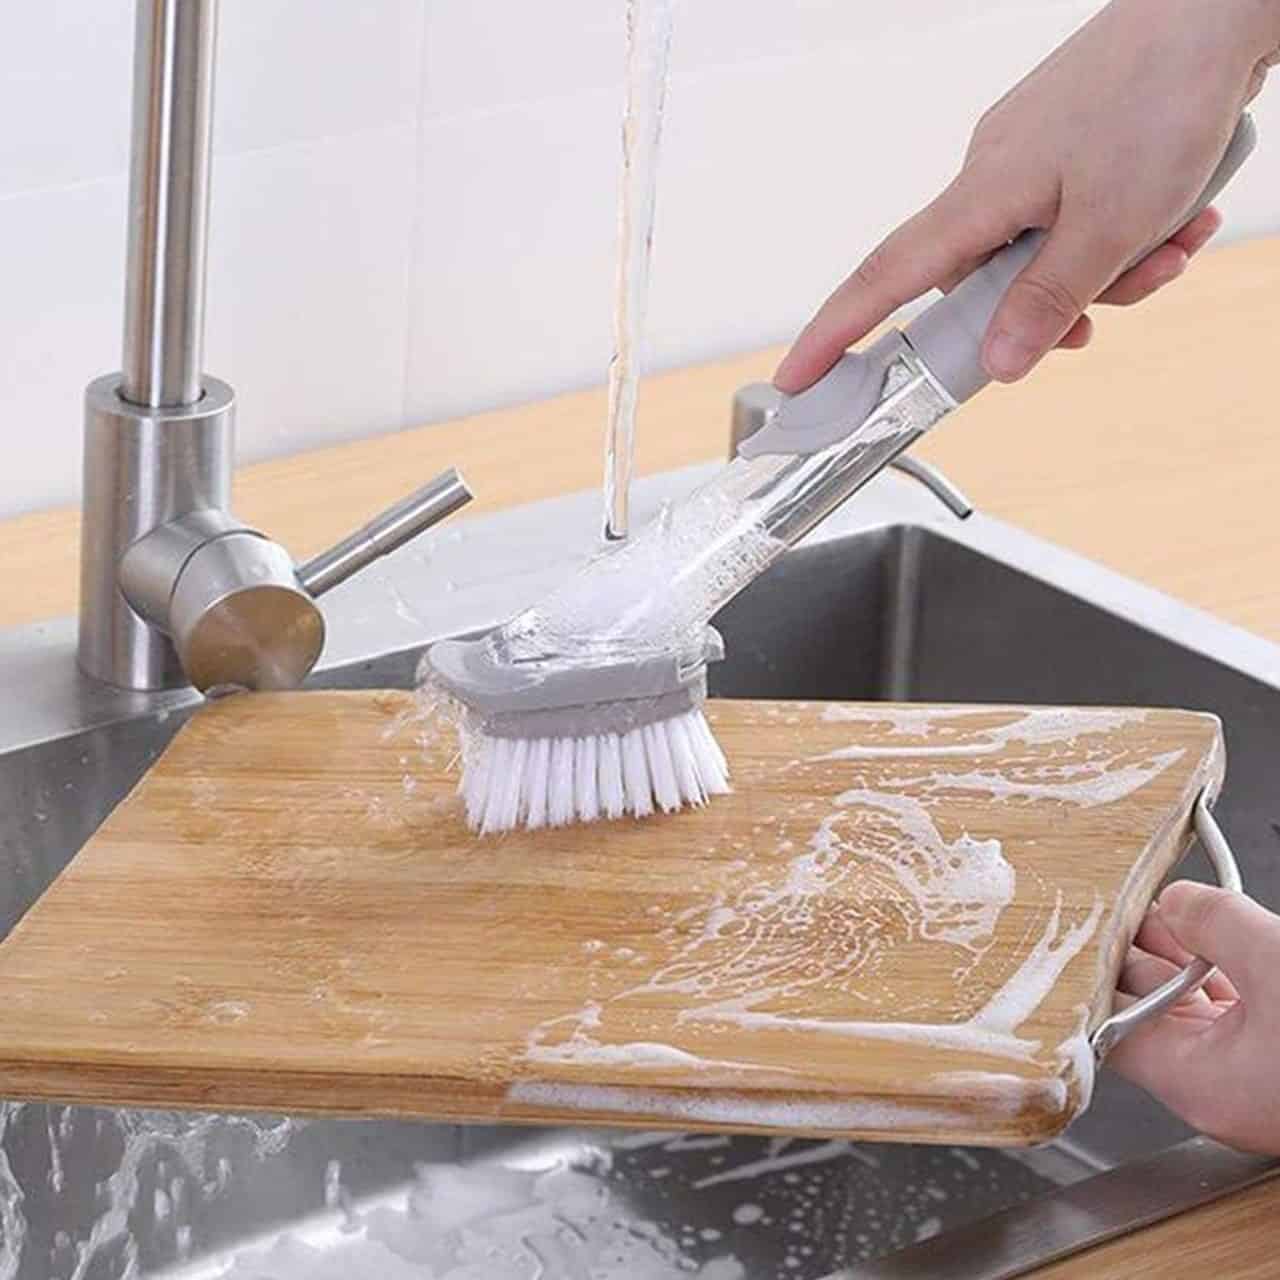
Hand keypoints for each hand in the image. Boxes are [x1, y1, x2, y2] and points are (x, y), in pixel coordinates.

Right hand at [775, 0, 1279, 393]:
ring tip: (1169, 245)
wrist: (1216, 8)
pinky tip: (1175, 217)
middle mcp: (989, 179)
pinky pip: (1069, 221)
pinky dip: (1118, 236)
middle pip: (983, 286)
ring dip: (1106, 272)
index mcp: (980, 196)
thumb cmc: (1163, 95)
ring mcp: (1025, 162)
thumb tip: (997, 364)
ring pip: (1039, 257)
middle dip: (1049, 312)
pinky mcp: (1062, 150)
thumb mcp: (1113, 225)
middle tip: (1105, 316)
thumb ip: (1049, 301)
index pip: (884, 280)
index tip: (795, 377)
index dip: (834, 334)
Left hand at [1108, 880, 1279, 1153]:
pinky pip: (1244, 1006)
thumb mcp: (1276, 961)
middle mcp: (1221, 1086)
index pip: (1109, 1028)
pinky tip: (1223, 928)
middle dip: (1137, 950)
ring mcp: (1258, 1074)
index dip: (1091, 973)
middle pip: (1151, 1011)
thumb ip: (1214, 924)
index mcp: (1199, 1082)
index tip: (1082, 927)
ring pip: (1200, 1004)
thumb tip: (1178, 901)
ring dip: (1184, 952)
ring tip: (1167, 901)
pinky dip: (1228, 965)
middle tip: (1120, 896)